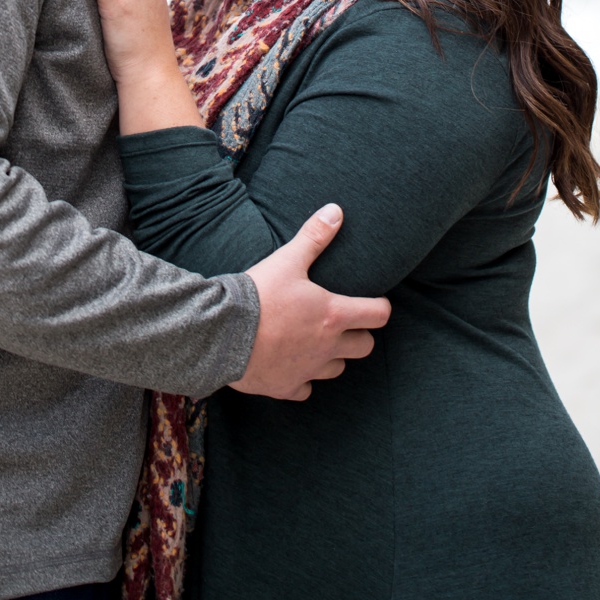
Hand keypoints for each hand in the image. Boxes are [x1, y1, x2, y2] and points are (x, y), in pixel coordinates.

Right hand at [234, 203, 391, 400]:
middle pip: (365, 346)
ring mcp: (307, 370)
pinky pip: (305, 390)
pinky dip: (303, 379)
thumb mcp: (287, 260)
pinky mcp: (285, 387)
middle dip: (360, 334)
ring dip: (333, 356)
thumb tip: (336, 210)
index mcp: (333, 315)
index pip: (379, 315)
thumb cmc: (258, 295)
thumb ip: (314, 237)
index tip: (373, 302)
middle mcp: (327, 346)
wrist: (219, 334)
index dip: (380, 307)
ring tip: (318, 342)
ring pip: (337, 369)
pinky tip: (292, 365)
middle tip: (345, 322)